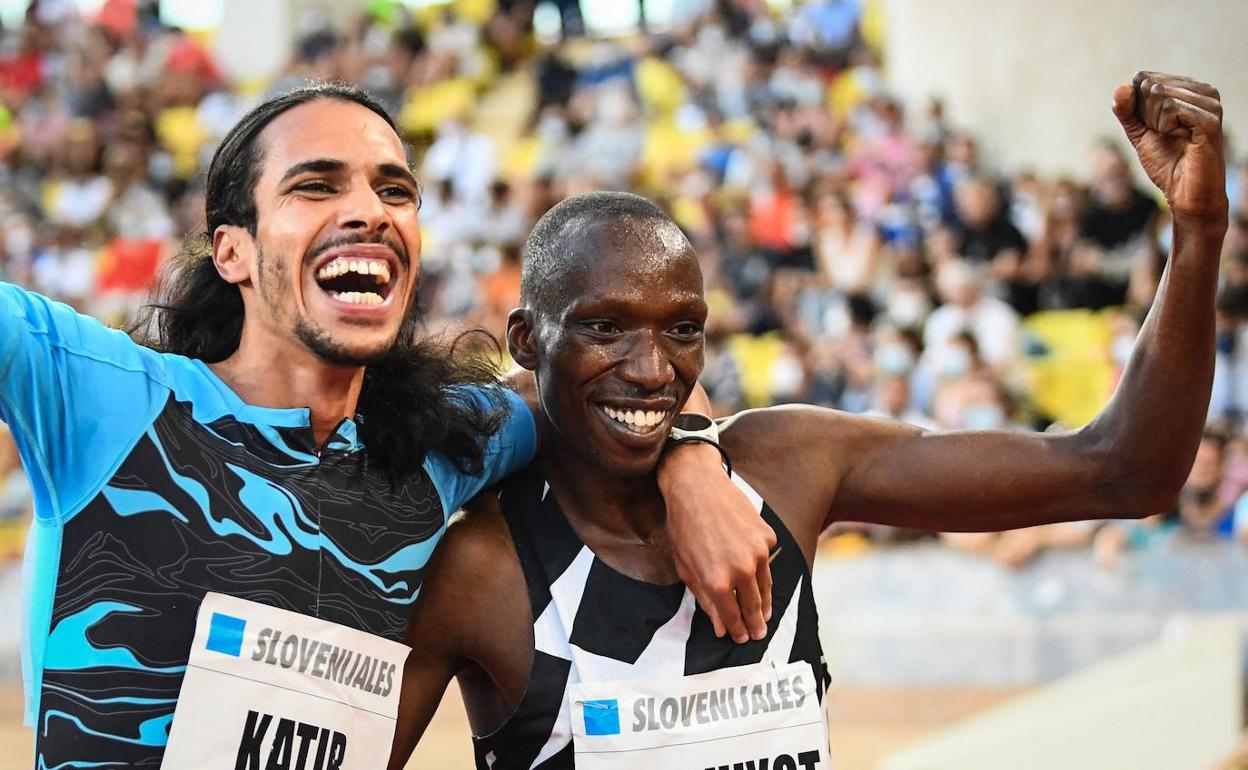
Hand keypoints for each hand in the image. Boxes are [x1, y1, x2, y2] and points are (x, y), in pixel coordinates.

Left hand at [658, 441, 776, 642]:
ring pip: (766, 586)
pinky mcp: (767, 536)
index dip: (737, 630)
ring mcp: (759, 552)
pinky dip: (763, 568)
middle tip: (760, 634)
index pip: (732, 617)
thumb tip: (719, 627)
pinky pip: (768, 560)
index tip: (741, 638)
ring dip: (765, 603)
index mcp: (718, 581)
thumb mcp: (685, 567)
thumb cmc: (684, 526)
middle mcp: (742, 569)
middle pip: (754, 607)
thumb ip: (704, 599)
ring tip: (765, 614)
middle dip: (756, 624)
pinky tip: (758, 573)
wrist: (697, 486)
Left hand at [1113, 72, 1226, 225]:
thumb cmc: (1166, 162)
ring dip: (1157, 123)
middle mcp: (1203, 91)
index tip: (1156, 128)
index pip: (1144, 79)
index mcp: (1189, 90)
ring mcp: (1210, 103)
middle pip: (1152, 86)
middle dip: (1148, 116)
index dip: (1139, 108)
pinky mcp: (1210, 118)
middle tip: (1167, 136)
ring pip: (1161, 95)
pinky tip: (1182, 139)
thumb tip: (1121, 87)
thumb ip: (1126, 110)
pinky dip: (1166, 127)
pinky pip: (1172, 109)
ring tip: (1176, 138)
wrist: (1184, 192)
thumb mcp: (1139, 132)